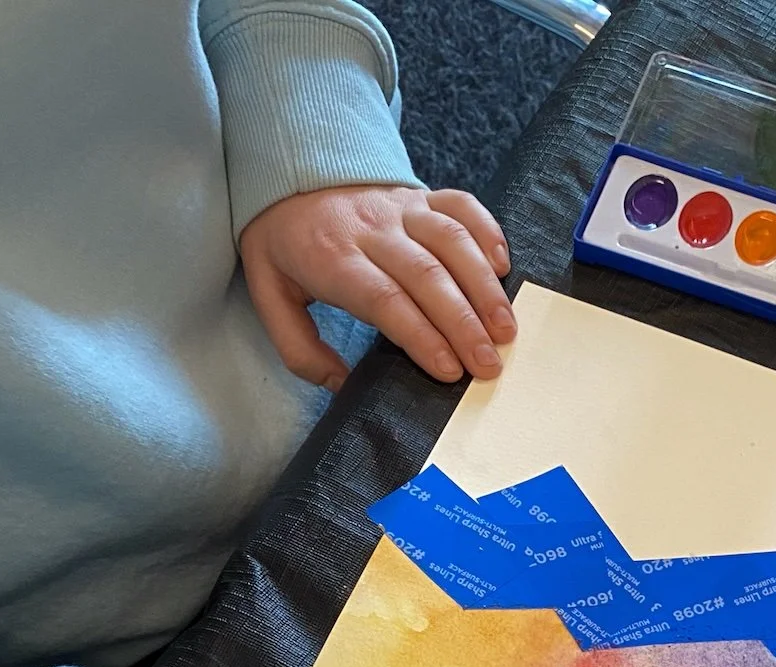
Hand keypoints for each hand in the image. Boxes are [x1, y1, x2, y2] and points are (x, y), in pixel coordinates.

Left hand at [238, 184, 515, 391]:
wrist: (285, 170)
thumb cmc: (284, 244)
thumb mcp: (269, 297)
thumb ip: (299, 349)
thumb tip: (341, 387)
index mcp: (332, 258)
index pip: (385, 299)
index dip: (422, 335)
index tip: (449, 370)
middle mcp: (372, 228)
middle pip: (427, 276)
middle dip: (464, 324)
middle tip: (488, 365)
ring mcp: (401, 207)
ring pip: (452, 241)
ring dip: (484, 287)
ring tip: (506, 330)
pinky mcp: (421, 194)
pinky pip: (461, 205)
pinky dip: (488, 232)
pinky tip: (503, 268)